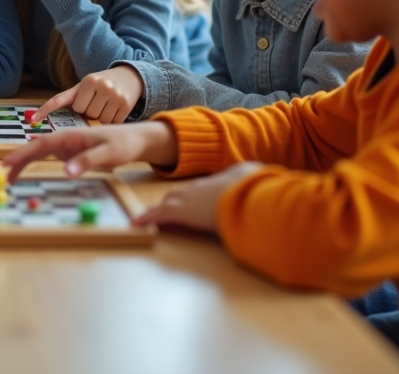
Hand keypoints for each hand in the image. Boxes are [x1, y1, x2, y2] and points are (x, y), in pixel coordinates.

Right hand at [2, 122, 178, 180]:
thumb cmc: (123, 143)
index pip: (40, 144)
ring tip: (8, 178)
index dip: (22, 153)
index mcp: (70, 135)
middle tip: (1, 175)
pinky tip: (24, 173)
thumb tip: (66, 172)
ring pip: (37, 154)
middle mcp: (64, 139)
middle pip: (34, 148)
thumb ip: (87, 161)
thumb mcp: (108, 154)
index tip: (7, 163)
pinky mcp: (69, 154)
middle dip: (17, 160)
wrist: (135, 140)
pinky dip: (32, 165)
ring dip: (22, 163)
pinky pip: (45, 159)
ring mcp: (65, 146)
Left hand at [34, 65, 145, 124]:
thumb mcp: (85, 84)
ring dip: (99, 118)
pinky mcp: (126, 105)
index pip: (69, 102)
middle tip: (95, 102)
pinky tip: (113, 110)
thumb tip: (45, 114)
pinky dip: (111, 120)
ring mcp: (115, 96)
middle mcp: (101, 86)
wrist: (131, 76)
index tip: (33, 119)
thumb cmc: (101, 83)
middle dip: (87, 112)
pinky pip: (111, 123)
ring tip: (105, 105)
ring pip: (98, 120)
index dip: (48, 109)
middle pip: (84, 113)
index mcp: (88, 81)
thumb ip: (69, 98)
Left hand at [134, 162, 263, 231]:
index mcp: (221, 182)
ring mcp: (190, 198)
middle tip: (163, 208)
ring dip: (159, 209)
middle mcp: (202, 188)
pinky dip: (148, 218)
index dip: (193, 195)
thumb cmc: (258, 190)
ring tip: (147, 216)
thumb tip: (262, 175)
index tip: (189, 199)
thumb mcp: (258, 181)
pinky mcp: (181, 211)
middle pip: (181, 193)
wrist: (248, 193)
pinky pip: (160, 215)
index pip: (201, 189)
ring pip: (169, 202)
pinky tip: (136, 223)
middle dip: (172, 200)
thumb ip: (255, 180)